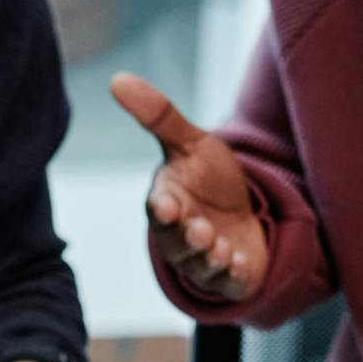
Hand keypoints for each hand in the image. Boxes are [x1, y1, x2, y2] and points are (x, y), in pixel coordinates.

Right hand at [111, 71, 268, 304]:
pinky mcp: (229, 278)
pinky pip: (226, 283)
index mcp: (167, 204)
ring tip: (220, 247)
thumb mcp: (191, 144)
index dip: (164, 208)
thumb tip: (117, 78)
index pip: (159, 209)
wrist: (245, 217)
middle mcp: (180, 237)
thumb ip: (158, 116)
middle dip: (188, 236)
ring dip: (209, 256)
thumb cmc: (210, 182)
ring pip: (200, 265)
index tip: (167, 203)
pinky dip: (231, 275)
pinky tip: (239, 264)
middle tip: (199, 228)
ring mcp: (204, 261)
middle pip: (177, 242)